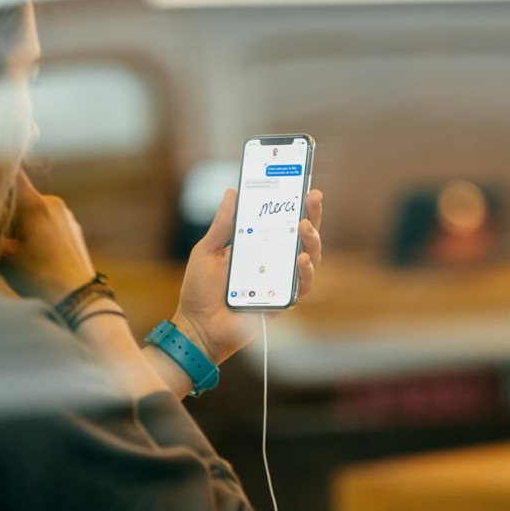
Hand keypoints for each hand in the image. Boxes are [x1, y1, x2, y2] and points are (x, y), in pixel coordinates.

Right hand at [0, 169, 95, 303]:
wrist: (78, 298)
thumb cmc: (38, 276)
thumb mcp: (3, 256)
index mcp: (35, 203)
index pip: (11, 174)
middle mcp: (53, 203)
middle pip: (18, 199)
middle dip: (1, 218)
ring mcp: (66, 217)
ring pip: (32, 215)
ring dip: (16, 231)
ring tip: (6, 261)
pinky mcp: (73, 231)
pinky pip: (47, 226)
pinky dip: (33, 237)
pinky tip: (27, 261)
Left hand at [172, 188, 323, 363]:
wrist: (197, 327)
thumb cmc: (200, 292)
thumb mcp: (207, 251)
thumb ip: (222, 225)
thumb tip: (232, 193)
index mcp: (256, 246)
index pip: (280, 221)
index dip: (293, 203)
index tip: (300, 183)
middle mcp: (273, 262)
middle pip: (301, 236)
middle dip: (311, 214)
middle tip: (312, 196)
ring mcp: (280, 281)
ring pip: (309, 258)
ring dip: (312, 240)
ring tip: (304, 226)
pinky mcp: (283, 301)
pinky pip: (302, 285)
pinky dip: (305, 272)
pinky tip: (302, 259)